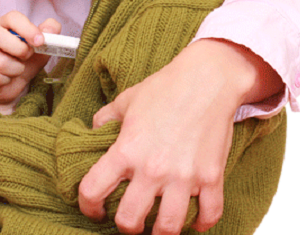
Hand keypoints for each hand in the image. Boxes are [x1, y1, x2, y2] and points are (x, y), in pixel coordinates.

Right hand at [0, 11, 56, 112]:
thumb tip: (52, 29)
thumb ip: (50, 34)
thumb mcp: (41, 48)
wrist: (10, 85)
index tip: (40, 41)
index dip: (27, 28)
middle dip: (20, 51)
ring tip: (16, 70)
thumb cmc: (24, 61)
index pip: (12, 17)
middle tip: (26, 57)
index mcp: (5, 24)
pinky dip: (4, 81)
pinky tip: (5, 79)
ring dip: (15, 70)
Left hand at [78, 39, 281, 234]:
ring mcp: (183, 176)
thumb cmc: (165, 88)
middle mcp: (152, 168)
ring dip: (161, 232)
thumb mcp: (125, 101)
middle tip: (129, 221)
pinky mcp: (211, 177)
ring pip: (168, 228)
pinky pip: (208, 215)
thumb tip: (93, 132)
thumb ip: (105, 120)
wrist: (207, 79)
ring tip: (158, 225)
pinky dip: (202, 223)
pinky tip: (194, 220)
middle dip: (126, 227)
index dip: (88, 206)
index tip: (94, 209)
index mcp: (126, 150)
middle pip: (129, 221)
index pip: (93, 190)